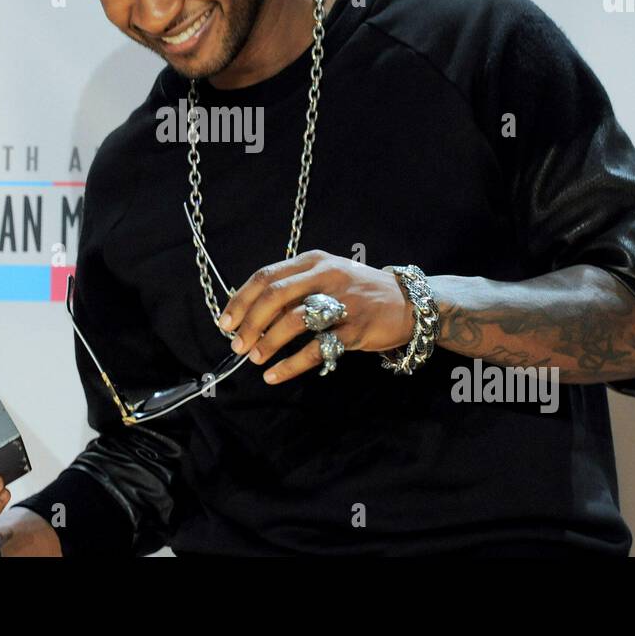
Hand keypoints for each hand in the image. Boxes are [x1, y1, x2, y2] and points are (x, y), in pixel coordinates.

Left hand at [217, 250, 416, 383]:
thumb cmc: (358, 292)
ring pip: (293, 321)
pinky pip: (316, 349)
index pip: (266, 276)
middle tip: (237, 344)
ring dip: (268, 341)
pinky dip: (290, 365)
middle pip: (275, 295)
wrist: (409, 303)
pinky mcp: (355, 329)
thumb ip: (293, 289)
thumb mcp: (326, 278)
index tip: (225, 322)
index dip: (241, 300)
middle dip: (250, 322)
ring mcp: (342, 302)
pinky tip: (275, 374)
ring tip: (255, 358)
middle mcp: (326, 276)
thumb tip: (250, 313)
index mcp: (313, 261)